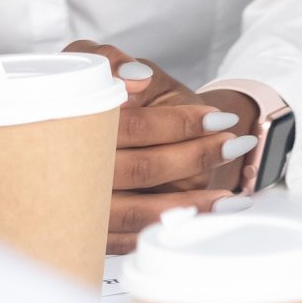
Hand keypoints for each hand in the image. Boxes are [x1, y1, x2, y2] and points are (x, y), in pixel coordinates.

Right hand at [66, 41, 255, 251]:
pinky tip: (209, 220)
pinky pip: (129, 238)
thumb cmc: (137, 102)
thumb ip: (115, 63)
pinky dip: (169, 229)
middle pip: (137, 168)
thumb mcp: (127, 73)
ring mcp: (76, 203)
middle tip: (235, 145)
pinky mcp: (90, 230)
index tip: (218, 119)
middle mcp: (66, 166)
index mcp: (66, 120)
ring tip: (233, 196)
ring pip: (132, 212)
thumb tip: (133, 79)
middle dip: (192, 159)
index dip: (174, 123)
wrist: (141, 137)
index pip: (128, 126)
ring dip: (187, 204)